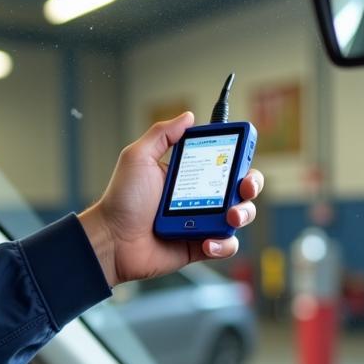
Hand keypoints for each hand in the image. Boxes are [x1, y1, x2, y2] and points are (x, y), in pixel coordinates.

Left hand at [77, 111, 263, 286]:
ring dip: (243, 213)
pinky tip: (209, 242)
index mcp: (188, 175)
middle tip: (244, 187)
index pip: (224, 162)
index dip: (239, 158)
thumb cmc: (121, 200)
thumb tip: (188, 117)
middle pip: (241, 188)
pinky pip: (225, 245)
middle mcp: (200, 197)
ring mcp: (201, 222)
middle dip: (252, 184)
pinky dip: (224, 244)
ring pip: (240, 216)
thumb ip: (162, 134)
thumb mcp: (138, 157)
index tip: (242, 155)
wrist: (112, 239)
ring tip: (230, 216)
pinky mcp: (199, 246)